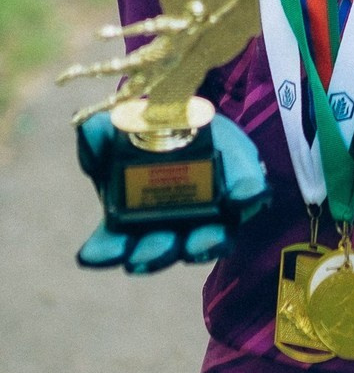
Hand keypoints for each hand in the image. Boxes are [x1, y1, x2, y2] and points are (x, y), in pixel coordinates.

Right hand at [74, 111, 269, 273]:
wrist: (200, 119)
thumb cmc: (154, 133)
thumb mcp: (127, 129)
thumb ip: (104, 132)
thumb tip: (87, 130)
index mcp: (132, 217)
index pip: (113, 244)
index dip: (105, 250)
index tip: (94, 253)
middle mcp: (168, 228)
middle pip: (158, 251)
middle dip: (152, 254)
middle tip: (143, 253)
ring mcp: (207, 216)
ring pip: (203, 242)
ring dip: (199, 244)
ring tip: (195, 243)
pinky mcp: (243, 195)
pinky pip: (248, 200)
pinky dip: (247, 197)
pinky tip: (245, 196)